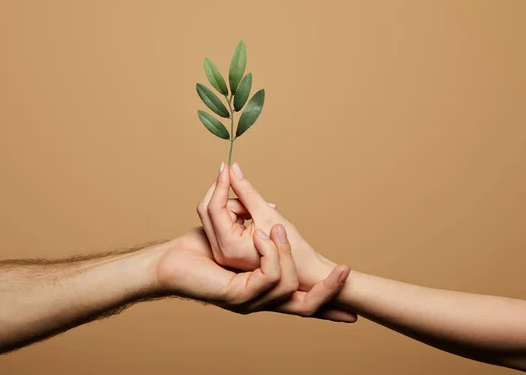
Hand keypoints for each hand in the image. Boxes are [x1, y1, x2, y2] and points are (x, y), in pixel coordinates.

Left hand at [156, 225, 355, 320]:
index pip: (303, 303)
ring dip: (288, 254)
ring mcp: (249, 302)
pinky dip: (270, 255)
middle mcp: (259, 301)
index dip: (330, 307)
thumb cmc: (198, 248)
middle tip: (346, 270)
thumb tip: (274, 211)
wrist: (169, 260)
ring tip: (278, 228)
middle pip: (306, 308)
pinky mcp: (237, 296)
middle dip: (330, 291)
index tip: (355, 314)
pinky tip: (262, 235)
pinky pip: (267, 279)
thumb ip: (255, 222)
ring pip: (288, 287)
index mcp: (262, 289)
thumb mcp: (234, 229)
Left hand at [197, 162, 335, 289]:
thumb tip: (232, 168)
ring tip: (259, 209)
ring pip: (218, 216)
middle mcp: (220, 252)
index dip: (220, 183)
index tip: (226, 165)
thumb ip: (246, 190)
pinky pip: (224, 225)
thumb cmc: (291, 247)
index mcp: (228, 245)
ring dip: (236, 206)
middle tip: (239, 180)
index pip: (213, 207)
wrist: (303, 273)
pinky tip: (254, 216)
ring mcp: (223, 253)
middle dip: (227, 194)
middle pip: (210, 210)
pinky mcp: (228, 252)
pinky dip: (237, 215)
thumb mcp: (267, 213)